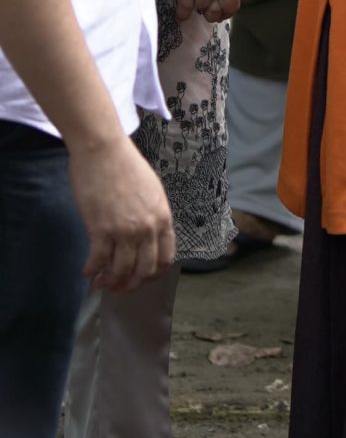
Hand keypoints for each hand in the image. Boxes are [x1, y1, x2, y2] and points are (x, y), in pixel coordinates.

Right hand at [66, 130, 174, 293]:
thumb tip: (147, 237)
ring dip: (110, 282)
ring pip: (121, 271)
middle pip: (144, 270)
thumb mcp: (151, 191)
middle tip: (118, 287)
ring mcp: (124, 230)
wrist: (104, 150)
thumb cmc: (125, 166)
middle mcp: (147, 228)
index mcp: (162, 217)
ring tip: (100, 282)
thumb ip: (152, 216)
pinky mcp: (101, 230)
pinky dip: (92, 271)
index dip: (153, 274)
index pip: (165, 258)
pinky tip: (88, 271)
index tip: (141, 278)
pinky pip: (98, 261)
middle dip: (130, 284)